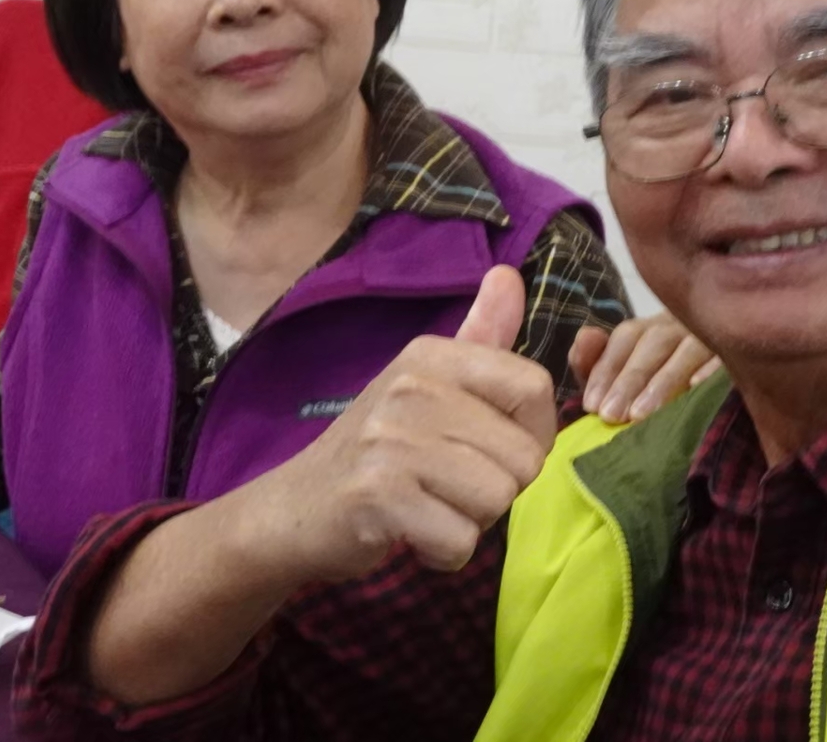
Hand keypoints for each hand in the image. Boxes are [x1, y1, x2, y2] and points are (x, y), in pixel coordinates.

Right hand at [243, 265, 555, 582]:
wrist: (293, 509)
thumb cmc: (376, 450)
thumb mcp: (426, 383)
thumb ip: (479, 336)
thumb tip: (509, 274)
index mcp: (430, 355)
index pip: (533, 387)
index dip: (531, 434)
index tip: (491, 448)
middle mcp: (411, 388)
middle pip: (524, 457)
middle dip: (497, 489)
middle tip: (446, 485)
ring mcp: (392, 441)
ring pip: (497, 500)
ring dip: (471, 522)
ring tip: (428, 506)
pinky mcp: (378, 497)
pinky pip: (461, 541)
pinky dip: (443, 552)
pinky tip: (411, 535)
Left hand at [570, 311, 720, 424]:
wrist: (732, 385)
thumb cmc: (661, 384)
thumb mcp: (622, 374)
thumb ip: (595, 360)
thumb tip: (585, 337)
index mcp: (653, 328)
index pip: (626, 336)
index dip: (606, 368)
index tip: (592, 404)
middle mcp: (683, 327)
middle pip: (654, 342)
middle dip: (629, 379)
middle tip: (611, 415)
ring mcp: (713, 336)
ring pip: (687, 349)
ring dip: (663, 381)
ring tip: (640, 415)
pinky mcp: (741, 353)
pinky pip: (727, 357)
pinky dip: (710, 371)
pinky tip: (695, 389)